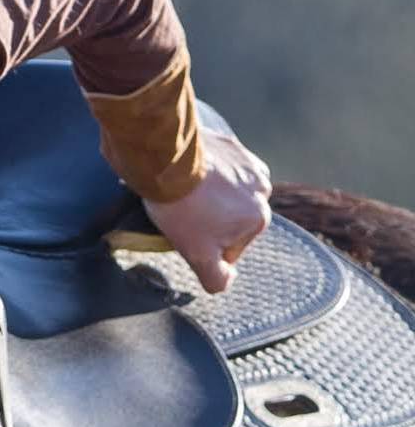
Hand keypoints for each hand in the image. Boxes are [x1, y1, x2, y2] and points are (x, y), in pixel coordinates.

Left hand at [144, 133, 272, 295]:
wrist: (165, 160)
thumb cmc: (182, 208)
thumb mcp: (198, 255)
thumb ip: (218, 278)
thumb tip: (228, 281)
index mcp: (259, 218)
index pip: (231, 248)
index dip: (205, 246)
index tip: (188, 234)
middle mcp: (262, 189)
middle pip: (231, 219)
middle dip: (210, 220)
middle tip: (184, 214)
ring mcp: (247, 164)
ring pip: (227, 193)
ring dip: (210, 196)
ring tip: (184, 195)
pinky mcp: (230, 145)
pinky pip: (220, 168)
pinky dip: (207, 174)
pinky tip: (187, 176)